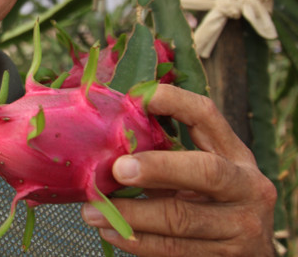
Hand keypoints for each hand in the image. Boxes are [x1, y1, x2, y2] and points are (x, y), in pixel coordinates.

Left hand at [81, 84, 276, 256]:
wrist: (249, 254)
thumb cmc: (210, 202)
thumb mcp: (199, 172)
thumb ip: (165, 154)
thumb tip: (104, 138)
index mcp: (236, 155)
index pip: (208, 116)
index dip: (174, 103)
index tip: (135, 99)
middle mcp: (247, 187)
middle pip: (205, 171)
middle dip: (158, 168)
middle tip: (117, 169)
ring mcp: (241, 227)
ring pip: (181, 219)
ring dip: (131, 214)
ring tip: (92, 211)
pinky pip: (174, 249)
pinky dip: (138, 241)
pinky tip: (111, 232)